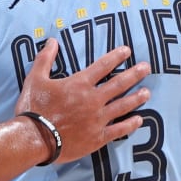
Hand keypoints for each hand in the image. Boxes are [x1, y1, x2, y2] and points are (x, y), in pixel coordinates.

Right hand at [14, 42, 150, 164]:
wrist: (33, 139)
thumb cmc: (33, 109)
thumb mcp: (35, 78)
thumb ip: (45, 59)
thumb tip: (52, 41)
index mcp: (79, 84)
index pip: (103, 66)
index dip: (116, 56)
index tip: (127, 51)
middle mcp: (93, 100)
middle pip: (119, 84)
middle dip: (134, 74)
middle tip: (147, 68)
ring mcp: (97, 119)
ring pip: (123, 106)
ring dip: (136, 98)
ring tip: (147, 92)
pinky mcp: (97, 137)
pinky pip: (118, 129)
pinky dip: (130, 124)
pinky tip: (139, 120)